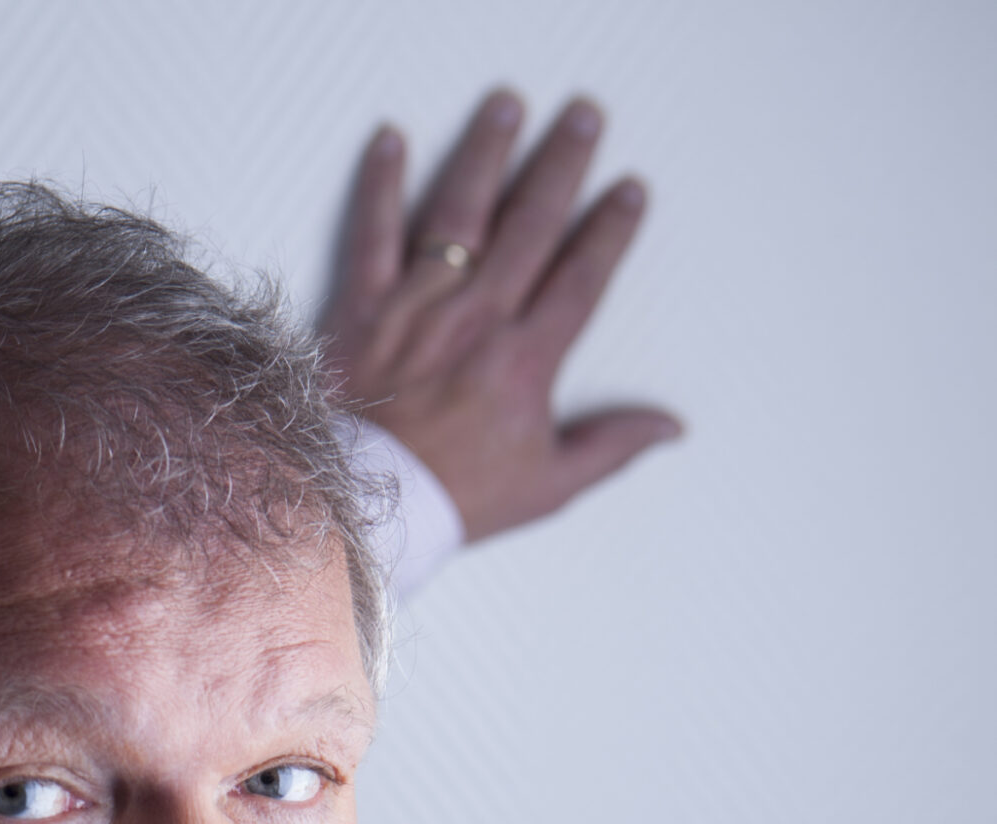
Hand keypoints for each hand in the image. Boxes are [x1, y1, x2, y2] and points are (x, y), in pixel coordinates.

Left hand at [319, 90, 682, 541]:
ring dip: (486, 153)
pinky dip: (381, 183)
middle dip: (561, 165)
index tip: (629, 190)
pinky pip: (373, 232)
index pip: (580, 278)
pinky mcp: (362, 307)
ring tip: (507, 104)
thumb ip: (610, 447)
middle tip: (584, 117)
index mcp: (526, 360)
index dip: (609, 232)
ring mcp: (418, 306)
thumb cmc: (452, 501)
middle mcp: (477, 319)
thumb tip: (670, 428)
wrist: (365, 510)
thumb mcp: (546, 486)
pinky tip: (392, 140)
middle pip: (530, 225)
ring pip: (460, 213)